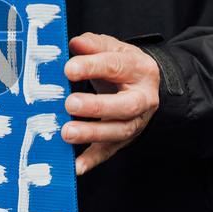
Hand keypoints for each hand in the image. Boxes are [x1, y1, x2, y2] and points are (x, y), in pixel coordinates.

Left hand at [62, 33, 159, 175]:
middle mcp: (143, 98)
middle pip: (125, 105)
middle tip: (70, 104)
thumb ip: (93, 45)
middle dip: (97, 106)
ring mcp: (135, 122)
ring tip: (66, 133)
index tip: (68, 69)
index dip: (92, 67)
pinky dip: (92, 160)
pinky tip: (75, 166)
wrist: (146, 86)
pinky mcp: (124, 140)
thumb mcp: (111, 48)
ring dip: (92, 134)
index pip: (116, 66)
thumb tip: (75, 44)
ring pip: (118, 131)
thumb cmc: (121, 66)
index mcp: (139, 69)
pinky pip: (108, 152)